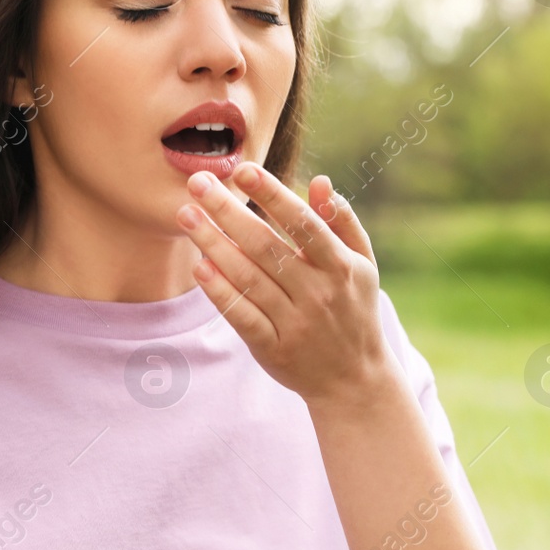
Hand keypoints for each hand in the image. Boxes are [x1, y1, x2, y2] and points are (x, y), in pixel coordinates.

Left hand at [176, 163, 391, 406]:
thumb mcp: (363, 264)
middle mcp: (319, 293)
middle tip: (197, 182)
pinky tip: (200, 266)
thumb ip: (342, 221)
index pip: (303, 223)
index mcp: (341, 267)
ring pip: (248, 279)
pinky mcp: (274, 349)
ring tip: (186, 214)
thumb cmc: (355, 308)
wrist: (354, 380)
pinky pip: (243, 317)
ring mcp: (296, 323)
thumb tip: (319, 181)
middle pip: (266, 246)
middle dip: (229, 211)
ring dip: (213, 244)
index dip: (272, 194)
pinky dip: (221, 292)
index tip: (242, 168)